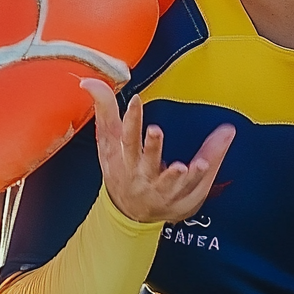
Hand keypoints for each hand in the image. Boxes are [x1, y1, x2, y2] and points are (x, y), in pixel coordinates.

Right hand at [82, 79, 234, 223]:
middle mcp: (141, 176)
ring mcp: (159, 191)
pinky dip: (198, 180)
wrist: (129, 212)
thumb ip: (105, 110)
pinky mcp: (177, 202)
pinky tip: (203, 164)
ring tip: (188, 164)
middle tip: (155, 130)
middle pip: (145, 161)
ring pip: (168, 183)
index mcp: (124, 159)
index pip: (124, 137)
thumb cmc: (120, 170)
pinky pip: (190, 192)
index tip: (135, 100)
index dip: (129, 119)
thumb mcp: (109, 142)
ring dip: (176, 174)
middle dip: (150, 147)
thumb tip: (90, 82)